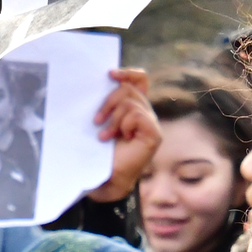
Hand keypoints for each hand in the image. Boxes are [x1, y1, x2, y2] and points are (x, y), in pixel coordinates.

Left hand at [87, 68, 160, 202]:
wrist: (105, 178)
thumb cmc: (101, 153)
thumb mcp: (102, 120)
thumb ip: (108, 102)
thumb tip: (105, 80)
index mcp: (134, 108)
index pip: (140, 80)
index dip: (128, 73)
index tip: (110, 74)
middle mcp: (146, 114)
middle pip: (130, 88)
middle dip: (109, 101)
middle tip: (97, 120)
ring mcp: (152, 125)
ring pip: (131, 102)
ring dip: (113, 117)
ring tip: (105, 135)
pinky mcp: (154, 135)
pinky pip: (137, 115)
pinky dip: (124, 124)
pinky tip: (119, 138)